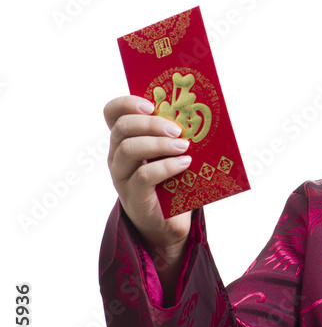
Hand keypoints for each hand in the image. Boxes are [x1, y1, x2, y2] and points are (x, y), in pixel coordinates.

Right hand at [104, 95, 192, 277]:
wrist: (168, 223)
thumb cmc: (172, 182)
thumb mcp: (172, 154)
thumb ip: (177, 136)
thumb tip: (205, 114)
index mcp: (125, 140)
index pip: (112, 113)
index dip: (126, 103)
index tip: (151, 104)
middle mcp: (117, 156)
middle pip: (122, 128)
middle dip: (151, 124)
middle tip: (178, 129)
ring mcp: (122, 176)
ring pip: (129, 149)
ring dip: (159, 144)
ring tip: (185, 146)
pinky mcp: (134, 196)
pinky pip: (144, 176)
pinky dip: (166, 166)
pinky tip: (185, 163)